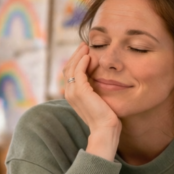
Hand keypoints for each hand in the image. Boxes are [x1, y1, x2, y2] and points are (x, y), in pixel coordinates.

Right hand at [63, 42, 120, 160]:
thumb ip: (94, 89)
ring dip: (79, 55)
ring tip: (87, 47)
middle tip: (84, 45)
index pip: (70, 72)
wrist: (105, 128)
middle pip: (68, 68)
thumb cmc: (105, 116)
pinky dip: (82, 62)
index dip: (76, 61)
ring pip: (71, 67)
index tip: (85, 51)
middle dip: (76, 55)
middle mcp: (68, 93)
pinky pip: (78, 72)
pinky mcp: (80, 91)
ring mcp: (72, 92)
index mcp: (72, 94)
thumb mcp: (98, 99)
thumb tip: (98, 77)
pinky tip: (89, 57)